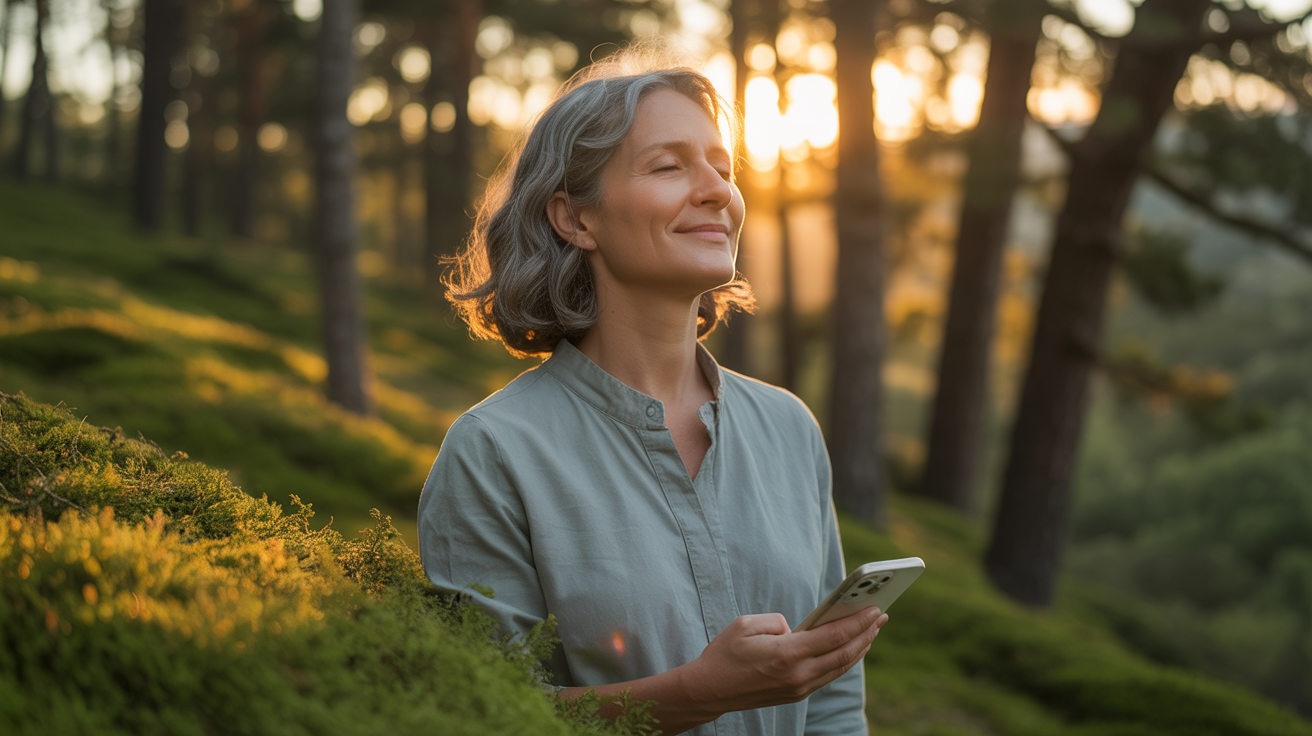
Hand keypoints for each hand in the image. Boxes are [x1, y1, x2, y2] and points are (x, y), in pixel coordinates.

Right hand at [676, 606, 887, 715]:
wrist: (710, 690)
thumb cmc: (725, 653)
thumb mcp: (746, 624)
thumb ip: (778, 621)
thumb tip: (798, 628)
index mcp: (786, 654)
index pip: (833, 637)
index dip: (857, 622)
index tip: (874, 608)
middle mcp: (798, 675)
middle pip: (844, 654)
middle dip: (867, 633)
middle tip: (881, 615)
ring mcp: (799, 688)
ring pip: (840, 667)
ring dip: (860, 648)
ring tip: (872, 630)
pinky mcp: (796, 694)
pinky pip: (829, 675)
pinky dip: (844, 660)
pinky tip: (851, 648)